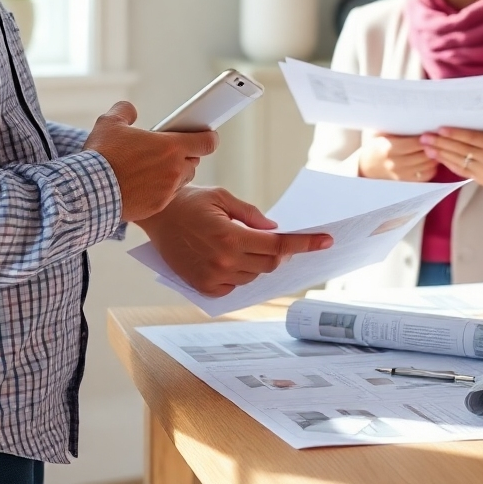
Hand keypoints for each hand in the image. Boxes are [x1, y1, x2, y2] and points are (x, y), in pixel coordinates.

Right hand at [84, 101, 216, 222]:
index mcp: (171, 146)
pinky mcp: (157, 205)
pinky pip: (167, 196)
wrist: (89, 192)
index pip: (207, 142)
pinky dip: (161, 190)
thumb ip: (125, 111)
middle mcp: (174, 169)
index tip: (207, 136)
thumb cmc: (101, 157)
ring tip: (154, 169)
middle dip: (185, 156)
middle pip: (194, 162)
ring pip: (182, 180)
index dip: (209, 138)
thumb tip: (130, 110)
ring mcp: (167, 190)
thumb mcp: (109, 123)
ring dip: (175, 174)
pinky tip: (144, 186)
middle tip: (168, 152)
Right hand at [138, 186, 332, 296]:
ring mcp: (212, 277)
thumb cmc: (189, 201)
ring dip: (259, 261)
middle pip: (270, 264)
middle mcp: (223, 262)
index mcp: (230, 237)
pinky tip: (232, 256)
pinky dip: (242, 272)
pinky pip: (236, 286)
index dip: (305, 244)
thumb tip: (274, 229)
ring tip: (246, 242)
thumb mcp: (223, 197)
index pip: (278, 246)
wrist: (157, 216)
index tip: (325, 241)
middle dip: (281, 252)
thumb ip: (251, 215)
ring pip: (254, 276)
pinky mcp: (203, 287)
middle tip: (279, 238)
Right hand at [358, 133, 437, 181]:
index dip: (426, 137)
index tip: (432, 131)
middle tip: (439, 139)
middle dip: (433, 146)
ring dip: (435, 156)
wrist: (368, 166)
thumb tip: (406, 112)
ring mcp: (402, 174)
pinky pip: (427, 175)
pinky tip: (433, 158)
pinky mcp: (407, 182)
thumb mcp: (379, 133)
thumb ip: (392, 125)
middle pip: (424, 155)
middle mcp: (396, 163)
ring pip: (428, 165)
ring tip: (438, 147)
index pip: (415, 143)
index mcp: (389, 148)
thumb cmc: (376, 145)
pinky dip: (433, 167)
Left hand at [420, 128, 482, 215]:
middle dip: (441, 143)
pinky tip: (437, 157)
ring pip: (459, 161)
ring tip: (426, 147)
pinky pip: (461, 171)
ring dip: (440, 154)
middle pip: (462, 150)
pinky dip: (448, 163)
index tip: (440, 129)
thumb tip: (473, 111)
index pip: (473, 138)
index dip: (455, 134)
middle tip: (425, 137)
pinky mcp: (481, 180)